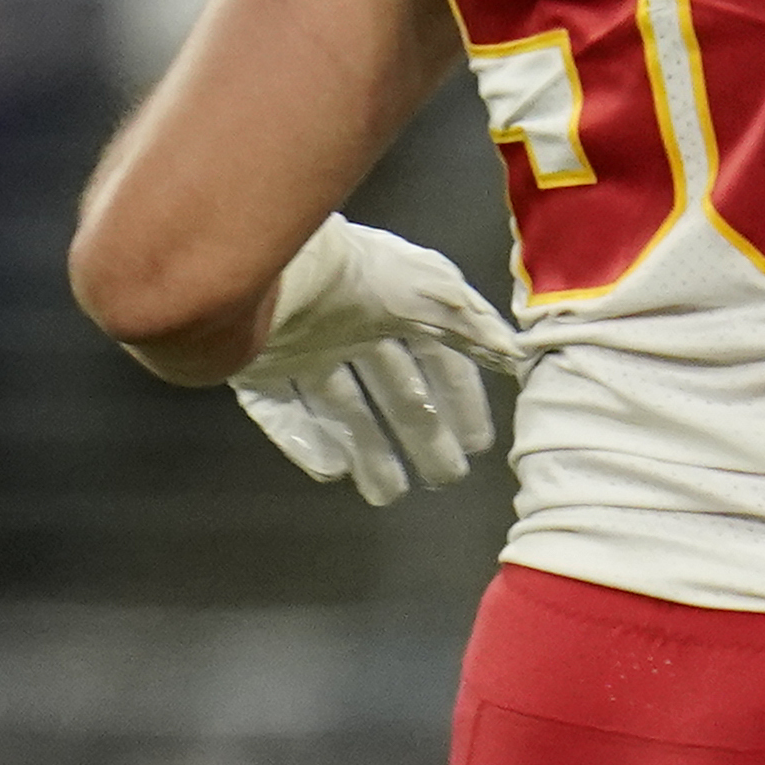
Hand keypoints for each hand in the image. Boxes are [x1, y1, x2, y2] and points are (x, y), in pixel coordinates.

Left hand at [226, 216, 521, 505]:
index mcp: (388, 303)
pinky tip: (332, 470)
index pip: (434, 358)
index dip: (459, 398)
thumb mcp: (429, 293)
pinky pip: (282, 413)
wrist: (269, 271)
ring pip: (339, 407)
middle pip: (390, 389)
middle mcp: (344, 325)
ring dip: (366, 449)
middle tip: (443, 478)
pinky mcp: (255, 368)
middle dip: (420, 433)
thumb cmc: (355, 276)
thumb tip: (510, 354)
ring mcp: (297, 346)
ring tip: (388, 493)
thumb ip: (468, 326)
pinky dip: (306, 441)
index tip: (478, 445)